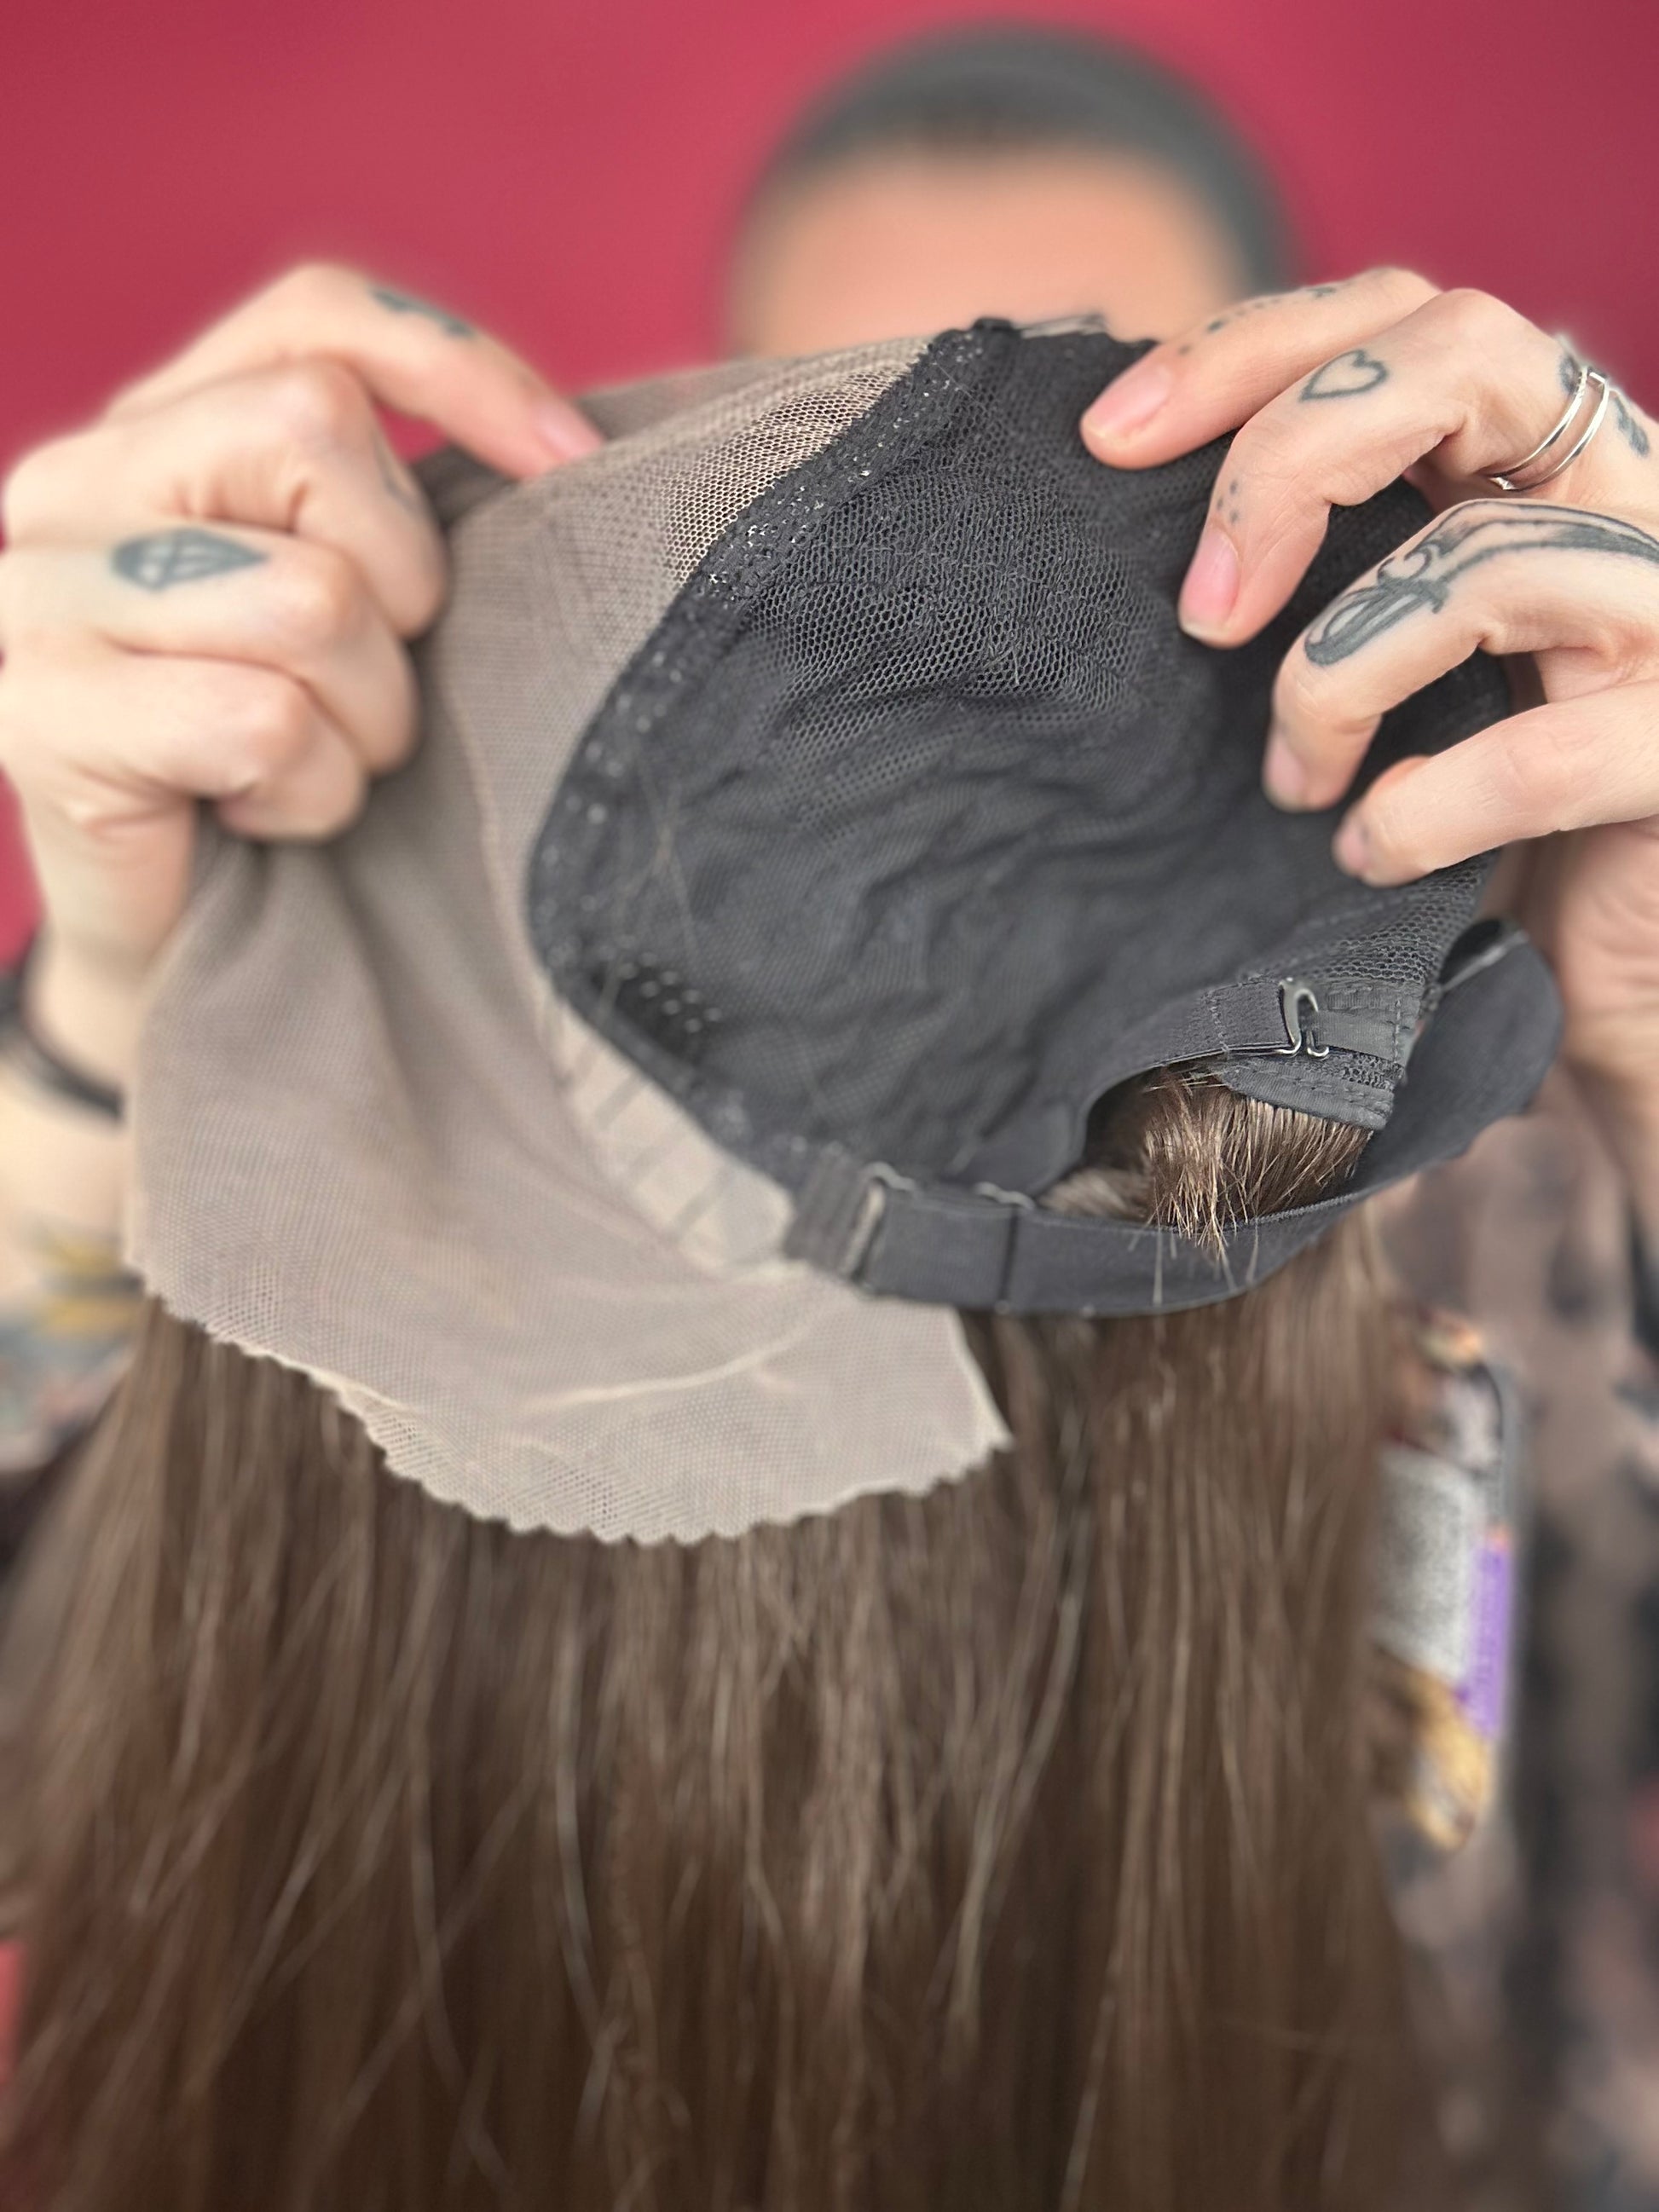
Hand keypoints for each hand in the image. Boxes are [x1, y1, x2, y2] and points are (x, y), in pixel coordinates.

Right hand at [0, 260, 599, 1079]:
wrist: (190, 948)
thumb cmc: (295, 769)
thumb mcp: (363, 613)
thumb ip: (403, 508)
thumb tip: (575, 447)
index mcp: (156, 431)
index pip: (315, 316)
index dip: (459, 370)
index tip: (574, 468)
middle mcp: (70, 483)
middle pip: (312, 433)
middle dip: (404, 585)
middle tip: (369, 689)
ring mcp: (33, 594)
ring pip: (306, 595)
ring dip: (364, 715)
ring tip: (317, 763)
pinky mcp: (33, 715)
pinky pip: (261, 720)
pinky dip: (308, 790)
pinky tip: (265, 814)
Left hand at [1080, 269, 1658, 1204]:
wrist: (1611, 962)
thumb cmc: (1475, 809)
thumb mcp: (1387, 658)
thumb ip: (1318, 563)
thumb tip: (1126, 496)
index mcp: (1537, 456)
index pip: (1402, 313)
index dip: (1248, 348)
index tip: (1108, 439)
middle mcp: (1624, 494)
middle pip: (1467, 349)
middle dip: (1292, 458)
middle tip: (1202, 610)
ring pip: (1487, 558)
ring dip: (1336, 678)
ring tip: (1292, 784)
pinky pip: (1546, 752)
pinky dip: (1428, 808)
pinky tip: (1372, 851)